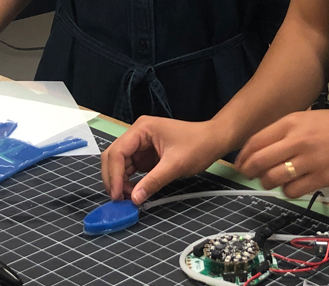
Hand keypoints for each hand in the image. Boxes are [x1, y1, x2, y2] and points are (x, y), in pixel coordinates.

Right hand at [102, 117, 232, 205]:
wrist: (214, 140)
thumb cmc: (198, 146)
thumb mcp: (175, 165)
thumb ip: (153, 181)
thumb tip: (134, 199)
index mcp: (142, 129)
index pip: (118, 152)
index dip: (114, 175)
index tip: (117, 195)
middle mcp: (138, 134)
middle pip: (114, 156)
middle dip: (114, 178)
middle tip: (119, 199)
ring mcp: (141, 144)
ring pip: (120, 164)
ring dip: (120, 181)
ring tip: (127, 198)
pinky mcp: (146, 154)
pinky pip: (131, 168)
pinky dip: (129, 181)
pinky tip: (134, 192)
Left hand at [235, 109, 328, 198]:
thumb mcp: (308, 117)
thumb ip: (285, 131)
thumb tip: (260, 150)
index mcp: (292, 122)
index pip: (256, 141)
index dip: (244, 156)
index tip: (240, 164)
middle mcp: (298, 140)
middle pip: (260, 161)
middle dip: (249, 172)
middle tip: (250, 176)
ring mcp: (310, 160)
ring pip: (274, 178)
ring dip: (268, 183)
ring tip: (273, 181)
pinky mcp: (322, 177)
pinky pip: (293, 190)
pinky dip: (287, 191)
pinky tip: (293, 186)